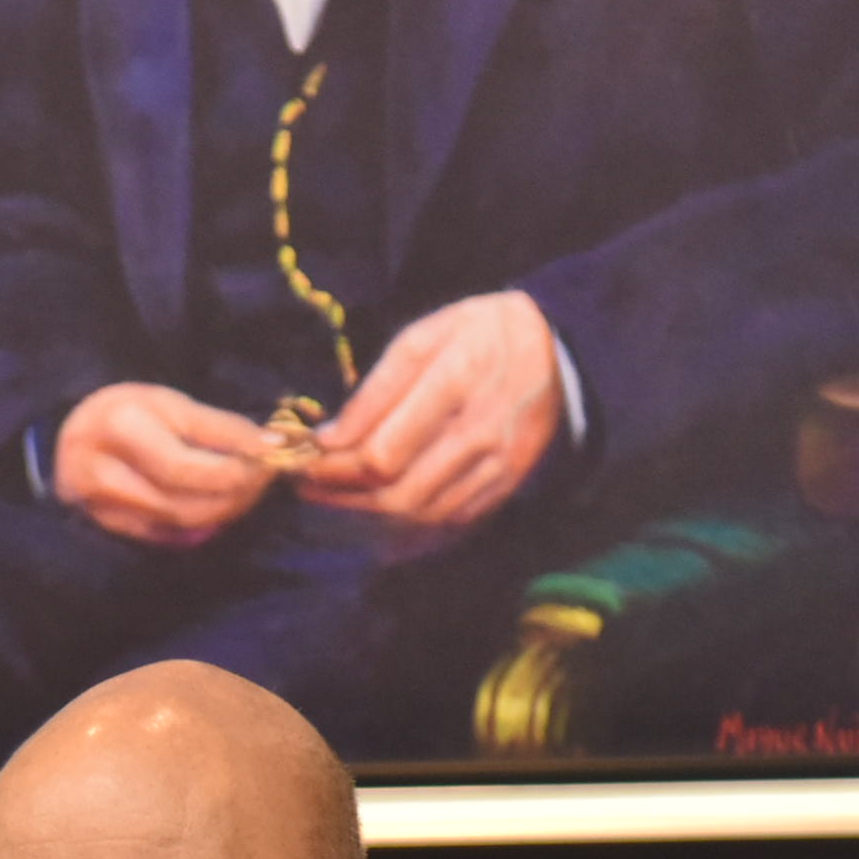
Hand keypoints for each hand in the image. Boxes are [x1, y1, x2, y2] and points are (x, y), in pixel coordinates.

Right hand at [52, 383, 277, 546]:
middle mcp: (99, 473)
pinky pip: (166, 536)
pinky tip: (216, 504)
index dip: (234, 470)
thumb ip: (220, 429)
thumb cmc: (128, 411)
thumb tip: (272, 445)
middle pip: (182, 505)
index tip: (272, 460)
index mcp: (117, 429)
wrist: (73, 432)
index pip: (185, 467)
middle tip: (264, 479)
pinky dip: (200, 525)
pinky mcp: (106, 529)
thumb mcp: (169, 405)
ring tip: (245, 489)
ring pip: (177, 525)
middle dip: (234, 496)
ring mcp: (98, 508)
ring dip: (222, 512)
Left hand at [300, 289, 563, 532]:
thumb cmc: (476, 334)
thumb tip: (331, 438)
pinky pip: (451, 520)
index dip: (335, 466)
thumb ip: (376, 389)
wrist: (553, 349)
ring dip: (369, 513)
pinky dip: (408, 524)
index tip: (305, 458)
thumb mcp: (422, 337)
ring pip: (422, 513)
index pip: (383, 451)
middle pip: (399, 492)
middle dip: (343, 495)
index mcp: (457, 381)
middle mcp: (482, 430)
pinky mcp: (508, 483)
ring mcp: (499, 463)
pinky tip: (379, 512)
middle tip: (308, 486)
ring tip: (335, 497)